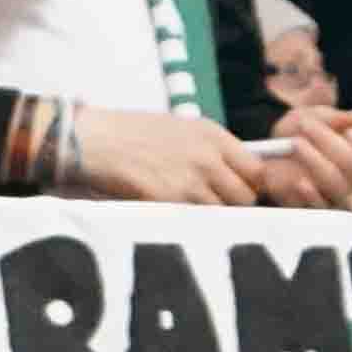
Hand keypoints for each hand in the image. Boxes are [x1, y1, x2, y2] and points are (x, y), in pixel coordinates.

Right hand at [56, 104, 270, 205]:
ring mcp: (190, 181)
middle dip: (233, 205)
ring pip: (222, 214)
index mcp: (211, 134)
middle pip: (246, 197)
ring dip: (210, 216)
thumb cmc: (131, 133)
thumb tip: (236, 177)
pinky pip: (195, 222)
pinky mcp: (170, 201)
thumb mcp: (179, 128)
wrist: (94, 140)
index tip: (240, 191)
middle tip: (212, 203)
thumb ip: (211, 150)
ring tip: (187, 208)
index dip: (251, 186)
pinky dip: (188, 222)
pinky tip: (171, 211)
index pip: (257, 171)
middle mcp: (207, 157)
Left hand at [248, 99, 351, 207]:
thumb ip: (332, 117)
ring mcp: (337, 195)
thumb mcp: (310, 116)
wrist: (265, 149)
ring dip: (315, 160)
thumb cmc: (296, 131)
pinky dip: (309, 192)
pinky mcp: (315, 208)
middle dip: (329, 142)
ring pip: (338, 184)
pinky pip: (319, 205)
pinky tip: (298, 180)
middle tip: (307, 126)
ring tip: (295, 143)